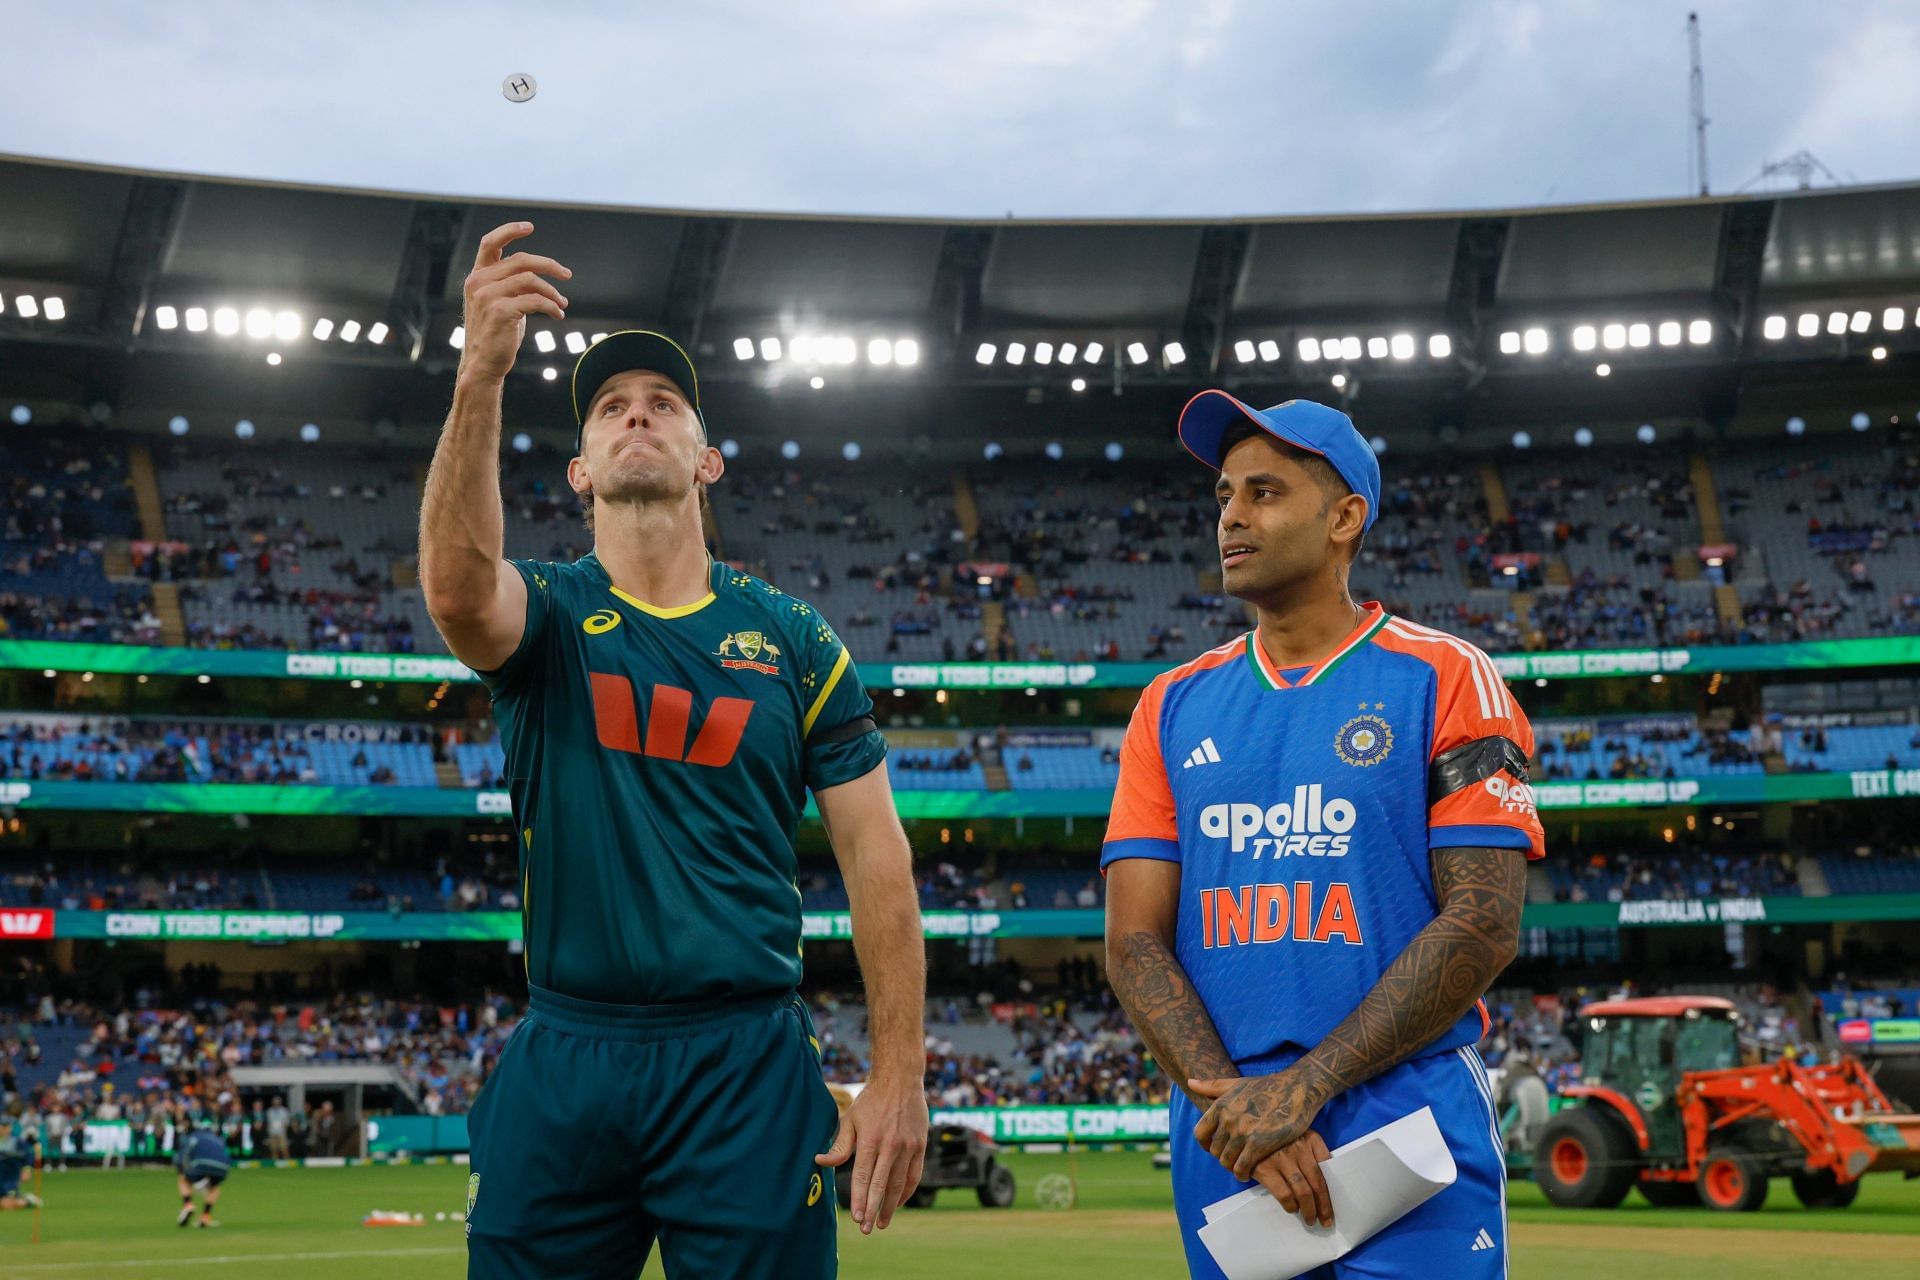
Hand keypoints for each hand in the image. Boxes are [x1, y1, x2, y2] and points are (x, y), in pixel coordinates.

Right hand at [458, 221, 571, 383]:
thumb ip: (513, 284)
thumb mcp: (501, 303)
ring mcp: (488, 295)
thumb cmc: (496, 334)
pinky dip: (552, 306)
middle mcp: (479, 282)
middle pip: (521, 260)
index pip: (490, 243)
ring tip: (562, 304)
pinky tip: (558, 314)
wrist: (484, 364)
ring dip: (553, 291)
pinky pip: (536, 300)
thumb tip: (541, 275)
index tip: (530, 226)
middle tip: (567, 275)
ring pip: (531, 279)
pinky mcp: (501, 310)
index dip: (509, 230)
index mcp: (477, 277)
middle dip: (549, 265)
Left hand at [815, 1079, 927, 1233]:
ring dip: (891, 1206)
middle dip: (874, 1210)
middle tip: (867, 1229)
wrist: (900, 1080)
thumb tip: (819, 1162)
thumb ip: (839, 1146)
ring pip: (899, 1184)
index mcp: (871, 1139)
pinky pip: (914, 1175)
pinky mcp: (920, 1146)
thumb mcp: (850, 1119)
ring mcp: (908, 1146)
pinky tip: (899, 1203)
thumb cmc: (870, 1101)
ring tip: (883, 1222)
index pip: (864, 1177)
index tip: (857, 1218)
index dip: (860, 1199)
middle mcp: (891, 1145)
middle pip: (881, 1185)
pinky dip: (906, 1192)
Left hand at [1189, 1066, 1324, 1180]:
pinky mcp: (1259, 1144)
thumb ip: (1211, 1085)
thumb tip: (1190, 1082)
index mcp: (1220, 1105)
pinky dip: (1242, 1174)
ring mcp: (1242, 1133)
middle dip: (1222, 1157)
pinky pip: (1242, 1167)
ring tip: (1240, 1168)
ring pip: (1227, 1161)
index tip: (1213, 1148)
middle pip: (1214, 1150)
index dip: (1205, 1144)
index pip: (1200, 1133)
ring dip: (1232, 1167)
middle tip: (1232, 1160)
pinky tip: (1248, 1174)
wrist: (1296, 1089)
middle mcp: (1228, 1119)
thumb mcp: (1236, 1083)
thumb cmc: (1267, 1086)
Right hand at [1251, 1132, 1334, 1227]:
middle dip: (1324, 1206)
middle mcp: (1299, 1148)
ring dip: (1309, 1210)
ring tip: (1310, 1220)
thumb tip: (1325, 1182)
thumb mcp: (1296, 1136)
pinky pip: (1284, 1194)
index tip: (1334, 1205)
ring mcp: (1282, 1159)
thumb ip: (1311, 1152)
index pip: (1328, 1167)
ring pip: (1303, 1192)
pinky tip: (1292, 1209)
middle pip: (1318, 1183)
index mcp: (1310, 1139)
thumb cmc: (1275, 1138)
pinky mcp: (1266, 1169)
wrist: (1244, 1130)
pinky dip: (1291, 1206)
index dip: (1332, 1188)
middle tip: (1326, 1221)